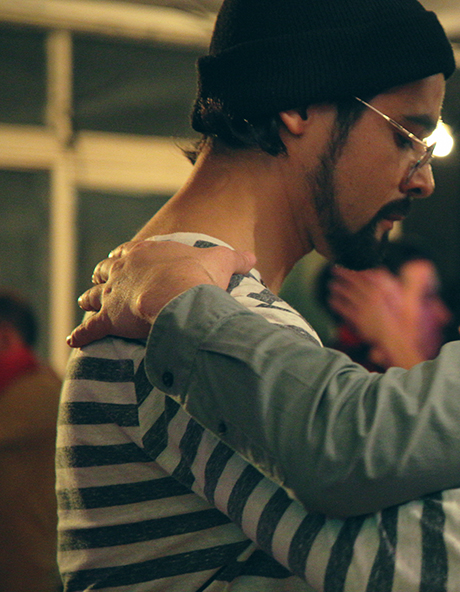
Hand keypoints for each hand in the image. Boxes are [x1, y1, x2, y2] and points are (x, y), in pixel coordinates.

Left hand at [67, 240, 255, 346]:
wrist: (180, 295)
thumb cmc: (198, 275)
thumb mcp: (222, 261)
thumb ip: (236, 259)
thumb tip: (253, 260)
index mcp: (144, 252)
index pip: (128, 251)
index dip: (125, 257)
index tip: (122, 260)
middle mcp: (122, 268)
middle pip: (105, 271)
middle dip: (103, 277)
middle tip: (102, 282)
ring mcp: (112, 293)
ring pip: (92, 296)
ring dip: (88, 301)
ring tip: (83, 305)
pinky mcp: (108, 318)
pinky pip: (89, 328)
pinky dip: (81, 334)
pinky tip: (74, 339)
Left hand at [329, 266, 424, 368]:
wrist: (396, 336)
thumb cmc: (399, 317)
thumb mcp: (399, 296)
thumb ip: (388, 282)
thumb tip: (379, 271)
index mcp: (382, 289)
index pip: (366, 275)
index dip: (356, 271)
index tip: (350, 268)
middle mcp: (371, 295)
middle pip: (354, 281)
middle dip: (344, 274)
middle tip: (335, 271)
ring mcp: (364, 307)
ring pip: (347, 293)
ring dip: (338, 288)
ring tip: (332, 285)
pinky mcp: (357, 318)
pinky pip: (343, 308)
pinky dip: (336, 303)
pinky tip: (332, 301)